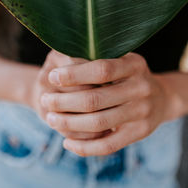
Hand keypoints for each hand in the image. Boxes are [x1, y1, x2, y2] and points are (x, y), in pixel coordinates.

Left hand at [42, 53, 176, 156]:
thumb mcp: (123, 59)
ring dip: (68, 124)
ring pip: (98, 123)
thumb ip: (99, 58)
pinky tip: (67, 142)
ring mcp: (142, 113)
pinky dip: (84, 147)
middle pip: (94, 99)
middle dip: (63, 101)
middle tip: (45, 99)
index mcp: (135, 65)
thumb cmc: (130, 75)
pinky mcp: (139, 133)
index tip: (53, 76)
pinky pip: (108, 145)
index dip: (73, 74)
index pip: (101, 70)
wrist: (161, 97)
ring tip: (51, 118)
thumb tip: (62, 59)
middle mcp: (141, 88)